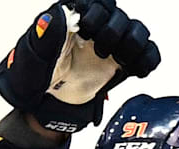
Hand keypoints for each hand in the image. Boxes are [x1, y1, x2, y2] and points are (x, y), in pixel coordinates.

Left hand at [0, 0, 160, 132]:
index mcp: (72, 19)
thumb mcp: (30, 61)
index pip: (97, 2)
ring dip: (133, 45)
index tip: (86, 31)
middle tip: (100, 51)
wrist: (44, 109)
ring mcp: (110, 46)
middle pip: (119, 15)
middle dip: (113, 32)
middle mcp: (94, 28)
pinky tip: (134, 71)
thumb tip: (54, 15)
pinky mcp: (122, 65)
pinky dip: (146, 62)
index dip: (97, 13)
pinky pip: (148, 55)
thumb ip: (43, 38)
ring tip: (118, 60)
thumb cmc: (33, 81)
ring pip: (137, 31)